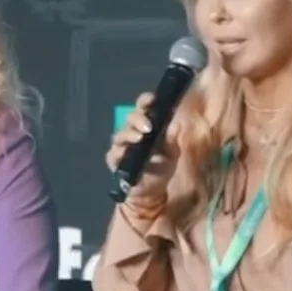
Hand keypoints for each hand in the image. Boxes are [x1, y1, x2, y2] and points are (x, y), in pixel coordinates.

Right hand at [105, 92, 180, 206]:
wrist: (152, 191)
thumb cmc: (161, 167)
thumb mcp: (172, 153)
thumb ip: (173, 139)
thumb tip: (176, 125)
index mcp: (146, 125)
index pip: (143, 108)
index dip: (146, 101)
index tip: (152, 99)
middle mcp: (131, 132)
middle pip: (130, 118)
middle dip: (138, 119)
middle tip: (148, 126)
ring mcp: (121, 146)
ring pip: (120, 134)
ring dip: (129, 134)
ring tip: (140, 138)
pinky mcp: (115, 160)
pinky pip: (114, 153)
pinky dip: (120, 151)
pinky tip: (127, 152)